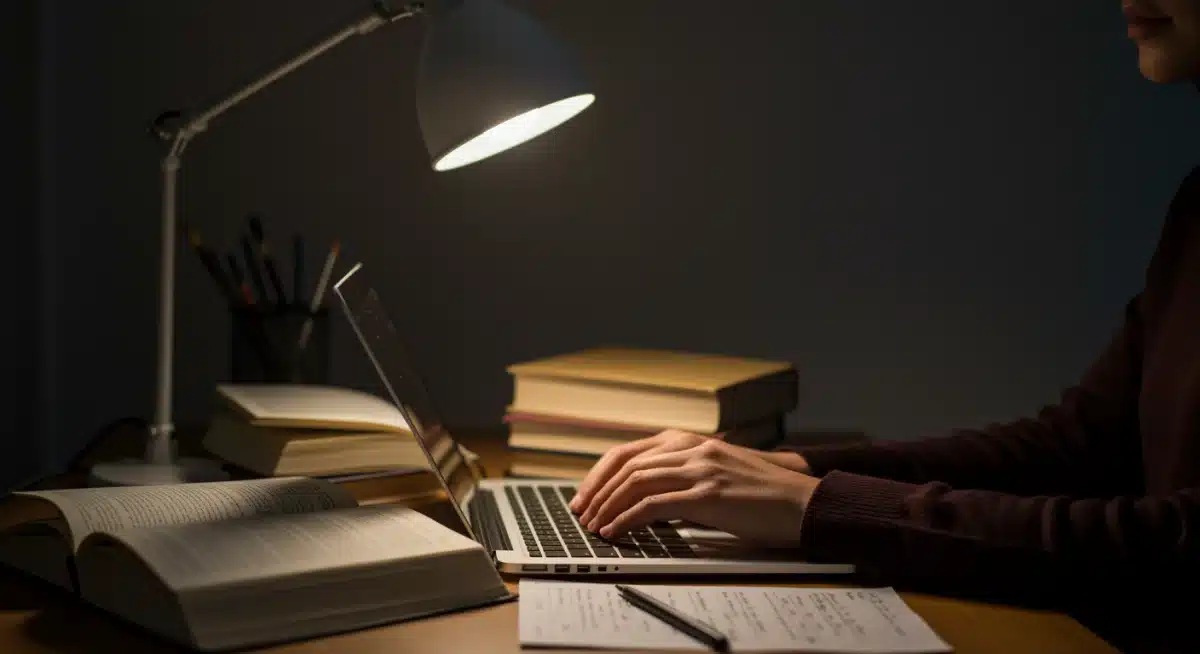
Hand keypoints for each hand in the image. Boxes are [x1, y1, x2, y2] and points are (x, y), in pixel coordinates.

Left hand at [570, 430, 808, 514]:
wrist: (804, 502)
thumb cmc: (762, 495)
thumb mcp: (715, 475)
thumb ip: (682, 479)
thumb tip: (644, 503)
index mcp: (690, 441)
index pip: (629, 451)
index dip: (600, 474)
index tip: (585, 495)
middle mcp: (691, 448)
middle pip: (626, 464)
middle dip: (597, 491)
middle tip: (581, 514)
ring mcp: (700, 469)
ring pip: (635, 481)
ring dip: (607, 506)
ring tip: (594, 526)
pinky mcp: (709, 494)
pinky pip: (654, 505)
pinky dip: (627, 519)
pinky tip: (616, 532)